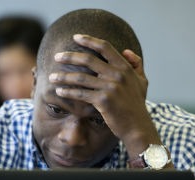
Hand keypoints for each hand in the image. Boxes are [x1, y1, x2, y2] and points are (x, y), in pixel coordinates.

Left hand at [49, 34, 161, 157]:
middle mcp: (117, 75)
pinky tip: (59, 92)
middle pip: (88, 59)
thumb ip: (136, 64)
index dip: (89, 40)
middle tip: (57, 56)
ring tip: (51, 77)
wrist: (137, 127)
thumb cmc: (137, 105)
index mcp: (125, 68)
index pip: (105, 47)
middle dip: (69, 57)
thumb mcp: (142, 81)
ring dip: (63, 77)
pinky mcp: (103, 101)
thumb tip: (126, 51)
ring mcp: (110, 88)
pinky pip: (80, 94)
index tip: (75, 37)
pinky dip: (68, 92)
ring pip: (80, 78)